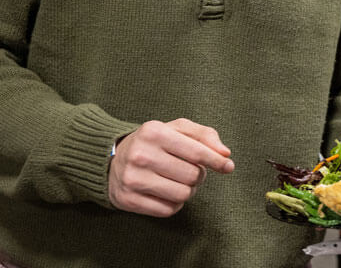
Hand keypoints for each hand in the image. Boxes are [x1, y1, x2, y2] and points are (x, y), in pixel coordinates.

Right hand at [107, 118, 234, 216]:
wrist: (112, 160)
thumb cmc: (155, 142)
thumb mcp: (177, 129)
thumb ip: (205, 135)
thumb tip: (225, 154)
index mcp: (154, 132)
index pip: (197, 152)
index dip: (217, 161)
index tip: (228, 167)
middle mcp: (141, 154)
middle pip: (192, 176)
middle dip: (198, 175)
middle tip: (190, 170)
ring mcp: (132, 179)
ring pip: (182, 195)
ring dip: (188, 190)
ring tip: (179, 181)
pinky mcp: (128, 200)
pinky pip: (168, 210)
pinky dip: (174, 204)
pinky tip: (167, 192)